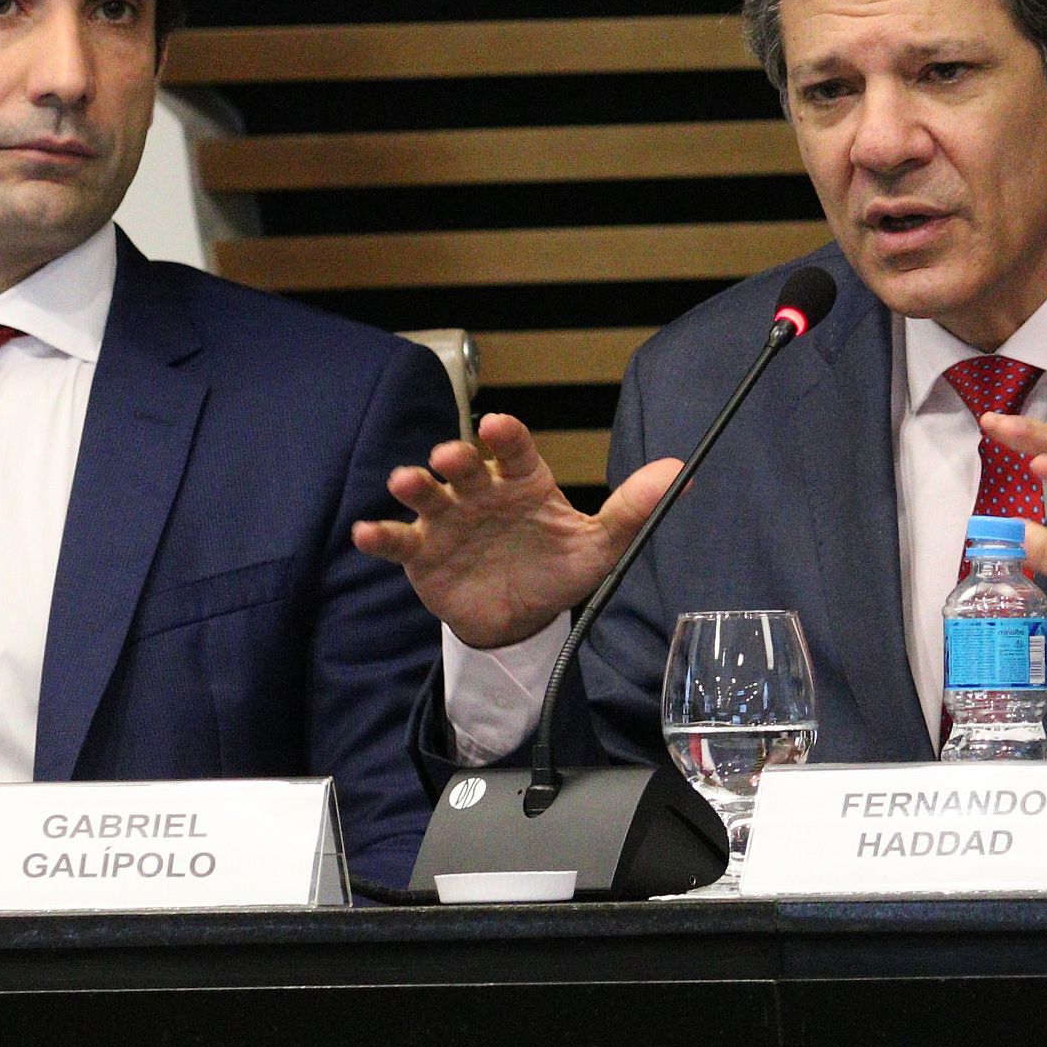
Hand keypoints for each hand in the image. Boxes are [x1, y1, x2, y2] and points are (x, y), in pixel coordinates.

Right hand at [353, 413, 682, 648]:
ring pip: (427, 495)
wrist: (519, 619)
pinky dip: (380, 534)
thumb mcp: (599, 545)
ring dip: (414, 485)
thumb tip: (680, 472)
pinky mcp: (422, 553)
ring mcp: (448, 520)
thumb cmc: (556, 568)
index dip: (506, 438)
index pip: (514, 451)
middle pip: (465, 468)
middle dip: (456, 459)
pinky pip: (398, 541)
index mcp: (522, 481)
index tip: (499, 426)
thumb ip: (633, 509)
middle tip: (451, 457)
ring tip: (404, 482)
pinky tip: (366, 532)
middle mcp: (481, 492)